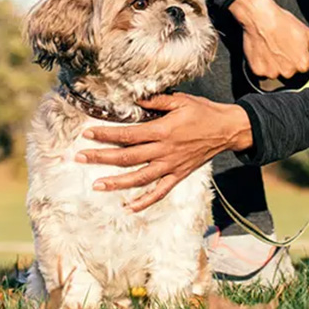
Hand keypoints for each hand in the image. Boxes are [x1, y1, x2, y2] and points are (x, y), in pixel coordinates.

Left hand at [76, 93, 251, 210]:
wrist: (228, 129)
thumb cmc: (204, 112)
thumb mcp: (181, 100)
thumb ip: (157, 101)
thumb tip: (135, 100)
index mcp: (163, 130)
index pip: (128, 134)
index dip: (106, 134)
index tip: (87, 134)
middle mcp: (164, 151)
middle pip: (127, 158)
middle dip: (101, 158)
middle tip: (79, 157)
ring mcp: (171, 166)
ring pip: (139, 178)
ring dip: (116, 183)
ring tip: (96, 185)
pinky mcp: (179, 175)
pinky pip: (160, 192)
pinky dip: (145, 201)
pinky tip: (129, 208)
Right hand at [229, 0, 308, 79]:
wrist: (260, 17)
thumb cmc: (283, 23)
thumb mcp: (308, 33)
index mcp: (301, 64)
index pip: (304, 68)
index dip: (300, 57)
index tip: (294, 48)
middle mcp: (287, 72)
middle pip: (290, 72)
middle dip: (288, 62)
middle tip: (283, 46)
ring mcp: (271, 72)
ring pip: (276, 72)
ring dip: (275, 64)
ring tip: (273, 47)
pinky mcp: (258, 71)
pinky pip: (263, 71)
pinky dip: (263, 64)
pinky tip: (264, 51)